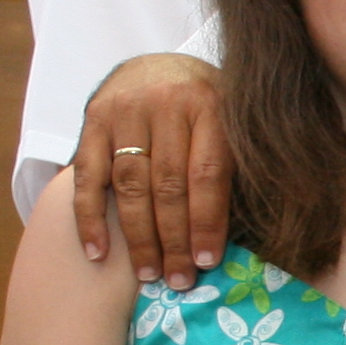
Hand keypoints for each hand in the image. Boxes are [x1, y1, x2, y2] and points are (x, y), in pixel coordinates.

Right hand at [76, 52, 229, 290]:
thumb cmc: (204, 107)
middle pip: (168, 184)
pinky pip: (88, 176)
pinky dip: (90, 217)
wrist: (155, 64)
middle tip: (179, 280)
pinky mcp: (93, 119)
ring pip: (130, 184)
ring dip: (138, 236)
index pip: (207, 173)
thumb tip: (257, 232)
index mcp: (210, 104)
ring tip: (148, 274)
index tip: (207, 261)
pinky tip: (98, 252)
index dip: (207, 221)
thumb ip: (240, 165)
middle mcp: (166, 103)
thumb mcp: (233, 121)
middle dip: (174, 239)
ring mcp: (125, 110)